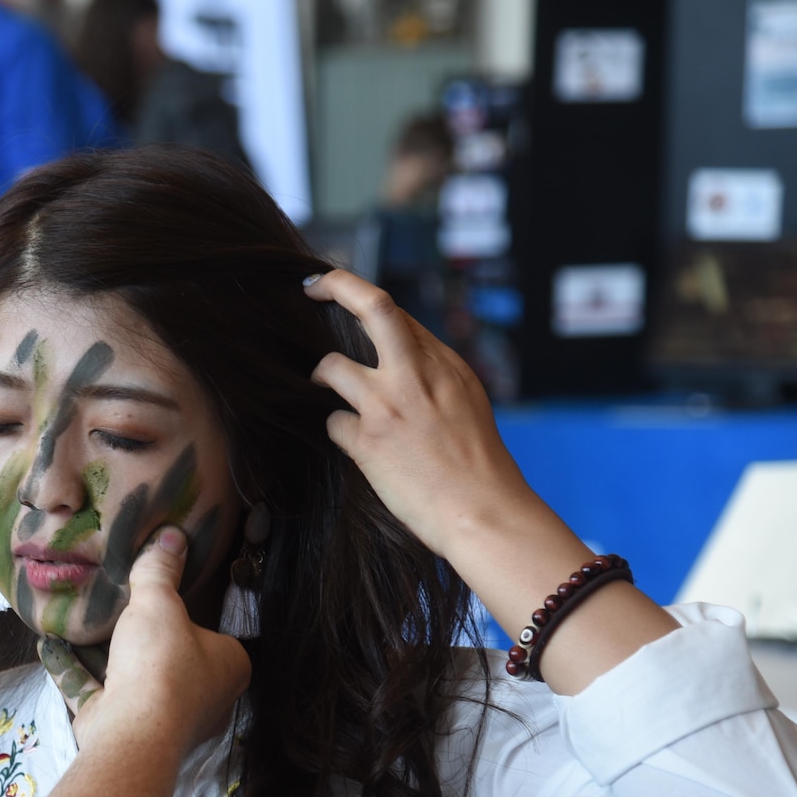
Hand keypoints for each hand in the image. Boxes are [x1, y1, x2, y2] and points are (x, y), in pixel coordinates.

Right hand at [73, 527, 249, 758]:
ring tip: (77, 622)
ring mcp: (162, 720)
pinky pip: (98, 695)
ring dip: (100, 655)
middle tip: (116, 608)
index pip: (214, 636)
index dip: (189, 617)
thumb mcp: (159, 604)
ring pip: (130, 680)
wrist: (133, 733)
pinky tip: (49, 646)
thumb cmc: (161, 664)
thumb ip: (160, 571)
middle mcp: (203, 699)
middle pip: (169, 659)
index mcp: (229, 668)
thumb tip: (173, 535)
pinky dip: (74, 671)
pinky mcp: (124, 731)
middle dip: (139, 639)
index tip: (162, 600)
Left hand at [306, 269, 544, 560]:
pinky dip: (340, 431)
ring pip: (330, 367)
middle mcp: (417, 375)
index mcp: (446, 364)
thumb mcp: (467, 404)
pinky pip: (333, 423)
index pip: (397, 314)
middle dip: (336, 285)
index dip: (362, 298)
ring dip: (322, 378)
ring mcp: (389, 405)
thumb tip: (400, 357)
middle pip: (373, 306)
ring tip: (325, 390)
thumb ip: (433, 376)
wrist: (484, 512)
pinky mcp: (368, 441)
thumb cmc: (479, 468)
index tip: (338, 289)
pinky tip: (357, 447)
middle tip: (312, 286)